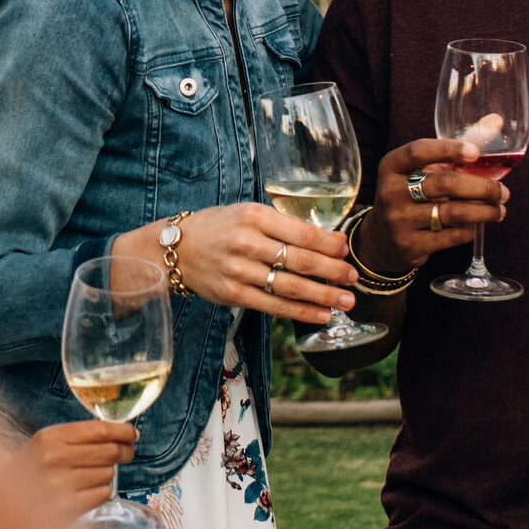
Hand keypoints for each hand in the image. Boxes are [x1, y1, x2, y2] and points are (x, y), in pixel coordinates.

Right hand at [19, 418, 140, 517]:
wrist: (6, 505)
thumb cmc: (31, 471)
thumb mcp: (46, 444)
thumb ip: (78, 436)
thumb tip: (121, 434)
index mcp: (49, 437)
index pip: (99, 430)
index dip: (122, 431)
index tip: (132, 434)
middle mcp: (54, 458)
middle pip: (109, 451)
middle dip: (123, 452)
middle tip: (126, 454)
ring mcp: (60, 484)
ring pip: (108, 474)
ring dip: (106, 475)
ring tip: (88, 477)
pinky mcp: (67, 508)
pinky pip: (102, 494)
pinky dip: (100, 493)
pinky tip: (85, 492)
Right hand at [142, 201, 356, 323]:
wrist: (174, 249)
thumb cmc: (218, 227)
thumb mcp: (248, 213)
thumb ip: (284, 225)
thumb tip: (330, 240)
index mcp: (254, 215)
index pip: (302, 232)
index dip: (330, 244)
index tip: (347, 250)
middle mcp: (246, 242)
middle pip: (300, 261)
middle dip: (333, 272)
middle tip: (354, 279)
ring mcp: (238, 270)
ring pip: (290, 287)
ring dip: (323, 296)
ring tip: (346, 302)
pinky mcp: (233, 294)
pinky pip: (273, 306)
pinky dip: (300, 312)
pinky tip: (320, 314)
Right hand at [363, 136, 507, 269]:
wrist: (382, 239)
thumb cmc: (410, 195)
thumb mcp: (420, 171)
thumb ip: (453, 150)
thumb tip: (496, 121)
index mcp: (391, 166)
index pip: (418, 151)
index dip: (448, 149)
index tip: (475, 152)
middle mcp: (390, 192)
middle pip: (444, 184)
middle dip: (482, 187)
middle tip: (503, 192)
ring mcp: (399, 221)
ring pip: (452, 213)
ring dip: (484, 211)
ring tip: (500, 210)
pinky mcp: (410, 245)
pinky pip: (451, 236)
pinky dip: (470, 230)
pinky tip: (477, 225)